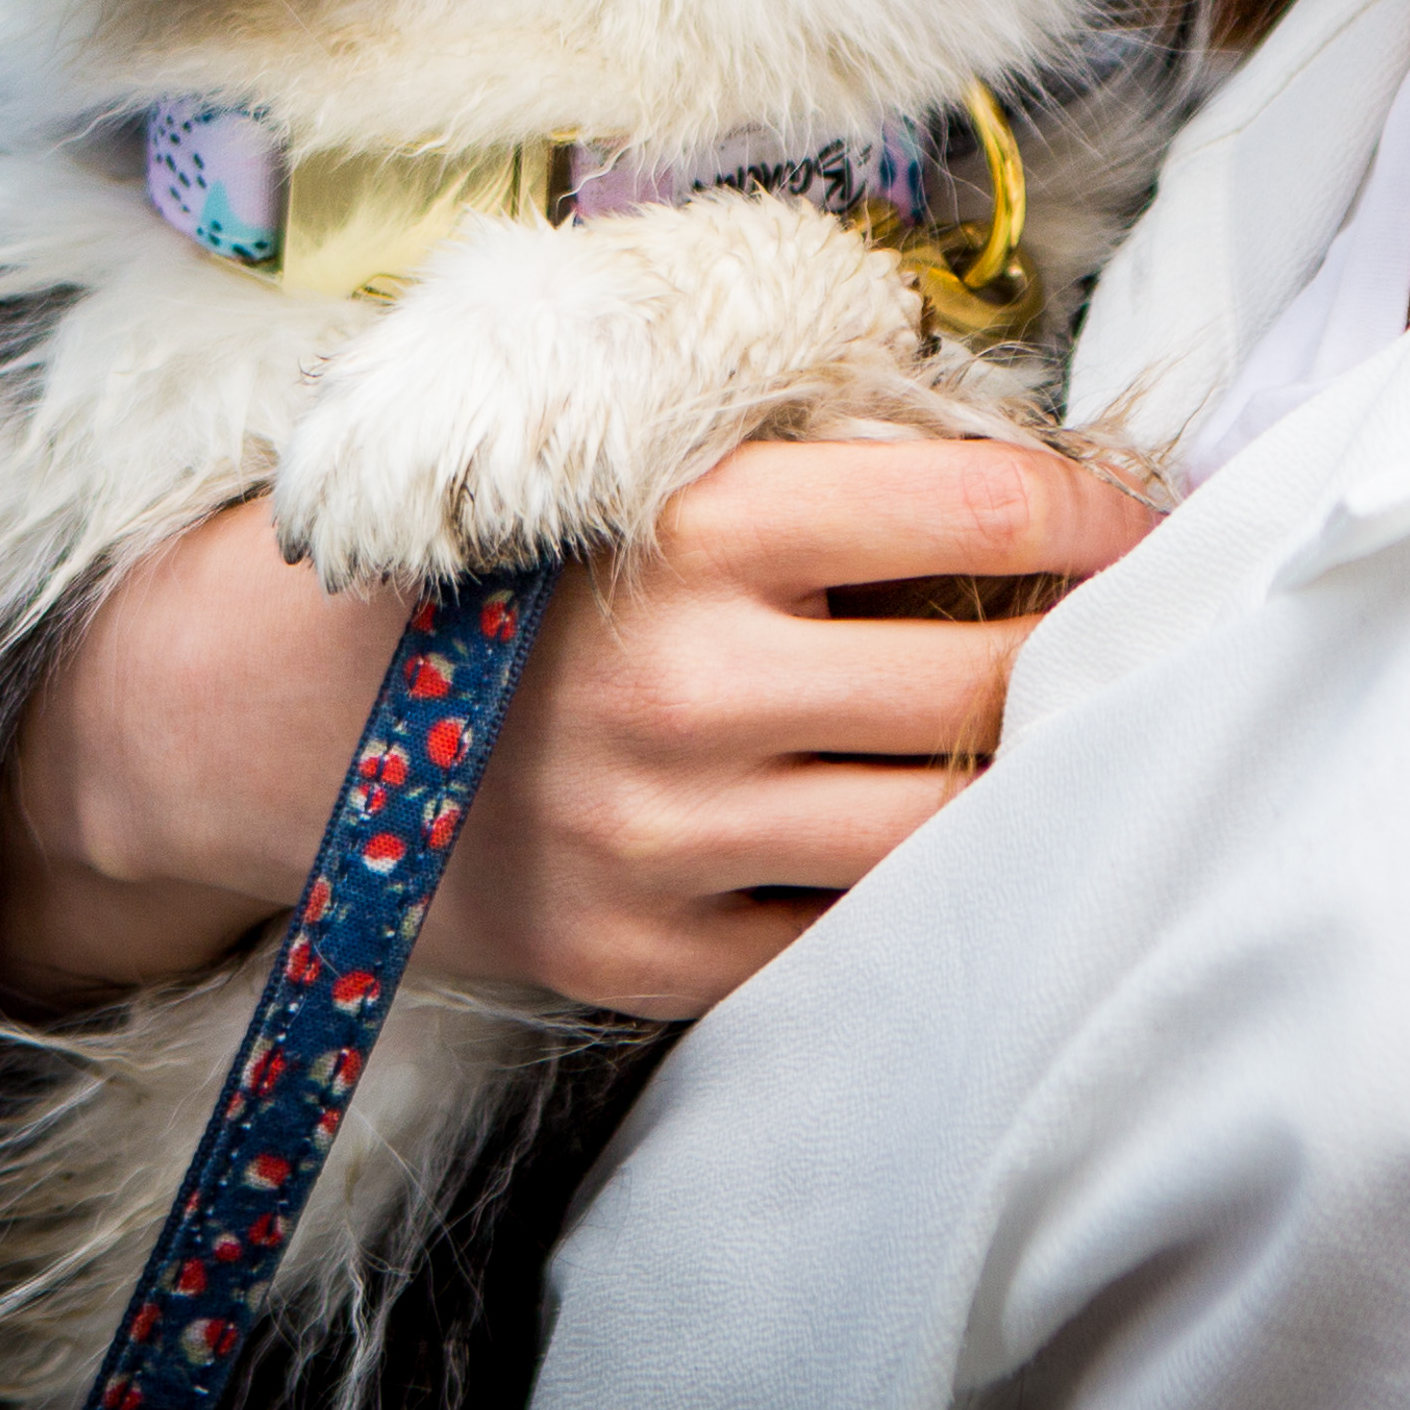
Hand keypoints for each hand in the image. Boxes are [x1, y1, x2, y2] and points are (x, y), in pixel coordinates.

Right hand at [0, 439, 1159, 1017]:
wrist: (261, 720)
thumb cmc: (482, 559)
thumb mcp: (622, 455)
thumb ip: (804, 453)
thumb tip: (1018, 471)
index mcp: (699, 528)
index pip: (977, 517)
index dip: (1095, 517)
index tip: (1148, 523)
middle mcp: (692, 688)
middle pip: (985, 688)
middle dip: (1068, 659)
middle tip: (1110, 639)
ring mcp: (664, 839)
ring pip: (933, 831)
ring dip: (996, 782)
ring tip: (1020, 741)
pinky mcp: (635, 956)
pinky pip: (831, 936)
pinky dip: (884, 888)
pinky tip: (899, 835)